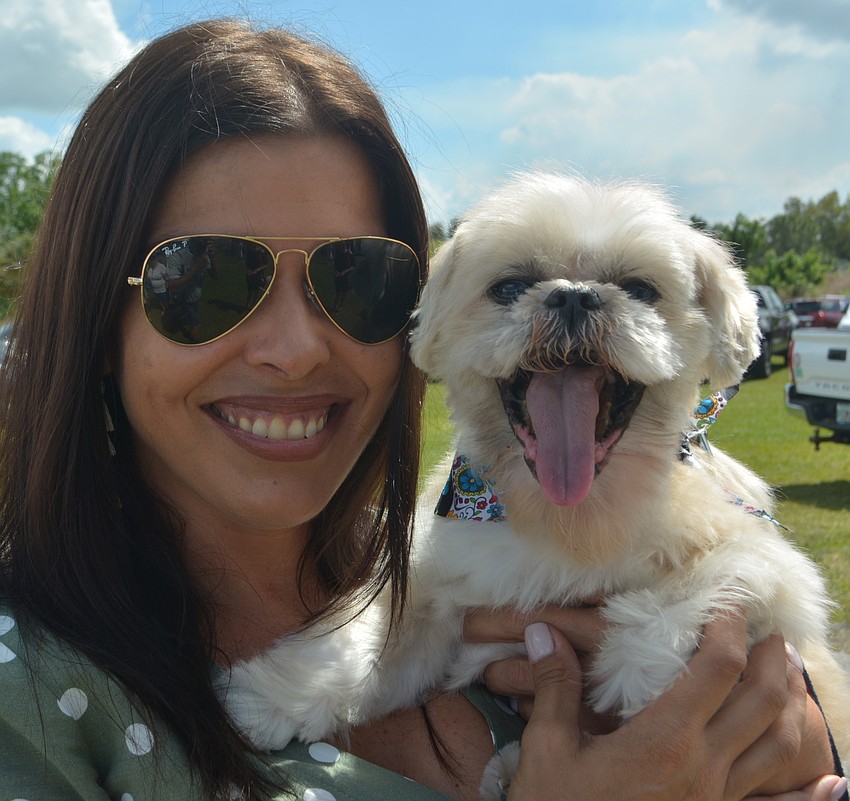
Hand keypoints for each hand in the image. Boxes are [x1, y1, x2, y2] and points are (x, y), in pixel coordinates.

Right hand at [464, 608, 837, 799]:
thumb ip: (555, 688)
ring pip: (778, 746)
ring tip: (789, 675)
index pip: (718, 669)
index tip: (724, 603)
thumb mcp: (547, 752)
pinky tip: (831, 786)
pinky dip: (808, 795)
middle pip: (763, 701)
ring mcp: (716, 799)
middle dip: (773, 657)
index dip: (728, 628)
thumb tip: (543, 633)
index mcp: (663, 741)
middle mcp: (703, 768)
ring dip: (791, 704)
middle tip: (770, 631)